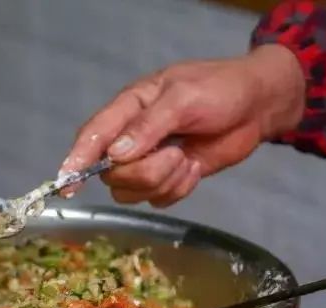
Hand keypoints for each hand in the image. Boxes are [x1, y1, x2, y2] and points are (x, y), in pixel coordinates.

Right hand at [60, 44, 305, 206]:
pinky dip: (179, 189)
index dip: (76, 161)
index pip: (92, 137)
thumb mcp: (184, 99)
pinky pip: (157, 200)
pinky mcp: (167, 179)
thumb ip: (148, 126)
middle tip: (175, 155)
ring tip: (187, 159)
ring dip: (164, 181)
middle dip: (144, 173)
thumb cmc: (221, 90)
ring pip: (132, 191)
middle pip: (113, 174)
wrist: (258, 107)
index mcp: (128, 110)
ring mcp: (148, 161)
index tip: (67, 184)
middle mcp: (130, 138)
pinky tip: (194, 168)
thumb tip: (116, 153)